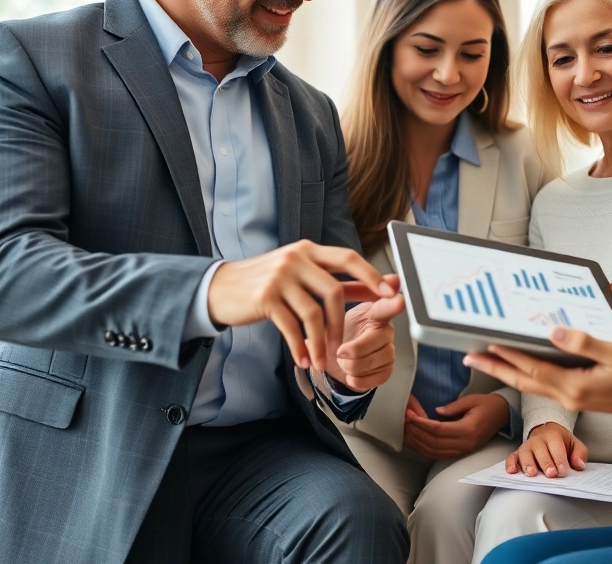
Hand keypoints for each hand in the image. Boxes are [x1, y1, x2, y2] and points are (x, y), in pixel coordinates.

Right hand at [207, 240, 396, 371]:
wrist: (220, 288)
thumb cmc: (267, 284)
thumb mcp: (302, 276)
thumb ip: (340, 282)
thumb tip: (381, 285)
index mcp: (309, 250)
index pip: (348, 258)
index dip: (372, 275)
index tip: (391, 293)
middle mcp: (296, 258)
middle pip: (333, 291)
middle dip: (341, 324)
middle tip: (342, 347)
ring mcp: (279, 277)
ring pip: (313, 314)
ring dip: (320, 343)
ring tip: (320, 361)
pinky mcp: (264, 298)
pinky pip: (291, 327)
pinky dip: (300, 347)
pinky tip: (303, 359)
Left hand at [325, 295, 405, 391]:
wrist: (331, 360)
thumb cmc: (337, 332)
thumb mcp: (334, 314)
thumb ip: (342, 301)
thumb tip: (358, 287)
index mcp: (374, 313)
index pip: (386, 307)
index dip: (393, 304)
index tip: (399, 300)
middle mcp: (385, 331)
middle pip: (376, 340)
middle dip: (353, 349)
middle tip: (339, 351)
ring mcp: (388, 351)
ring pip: (373, 361)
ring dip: (350, 366)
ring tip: (343, 362)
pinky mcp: (387, 370)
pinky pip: (375, 378)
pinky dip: (357, 379)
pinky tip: (350, 374)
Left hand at [403, 393, 509, 459]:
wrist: (503, 415)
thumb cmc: (487, 404)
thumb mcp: (471, 400)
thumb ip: (453, 407)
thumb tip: (435, 412)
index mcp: (469, 429)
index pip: (439, 430)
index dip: (422, 424)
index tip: (410, 415)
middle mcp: (466, 443)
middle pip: (435, 443)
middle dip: (417, 434)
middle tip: (404, 422)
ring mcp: (464, 450)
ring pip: (435, 452)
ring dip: (419, 443)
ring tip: (407, 431)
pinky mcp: (462, 452)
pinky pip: (440, 455)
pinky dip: (426, 450)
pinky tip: (416, 441)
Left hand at [463, 327, 611, 425]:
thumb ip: (585, 343)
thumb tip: (554, 332)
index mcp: (574, 386)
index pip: (533, 369)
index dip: (508, 356)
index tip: (487, 344)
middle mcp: (567, 395)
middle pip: (522, 380)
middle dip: (494, 368)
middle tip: (469, 357)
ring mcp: (569, 398)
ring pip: (529, 384)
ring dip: (505, 371)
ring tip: (484, 360)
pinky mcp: (574, 395)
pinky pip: (541, 384)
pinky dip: (524, 374)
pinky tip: (519, 364)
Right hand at [506, 422, 586, 477]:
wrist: (547, 433)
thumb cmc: (561, 442)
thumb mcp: (575, 444)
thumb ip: (580, 453)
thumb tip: (578, 465)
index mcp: (553, 435)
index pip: (556, 446)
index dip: (560, 459)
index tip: (563, 471)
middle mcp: (538, 440)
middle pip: (539, 449)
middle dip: (545, 462)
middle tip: (551, 474)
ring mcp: (527, 446)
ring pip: (524, 453)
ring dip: (527, 463)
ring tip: (531, 474)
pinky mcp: (518, 453)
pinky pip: (512, 457)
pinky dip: (510, 464)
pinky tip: (512, 471)